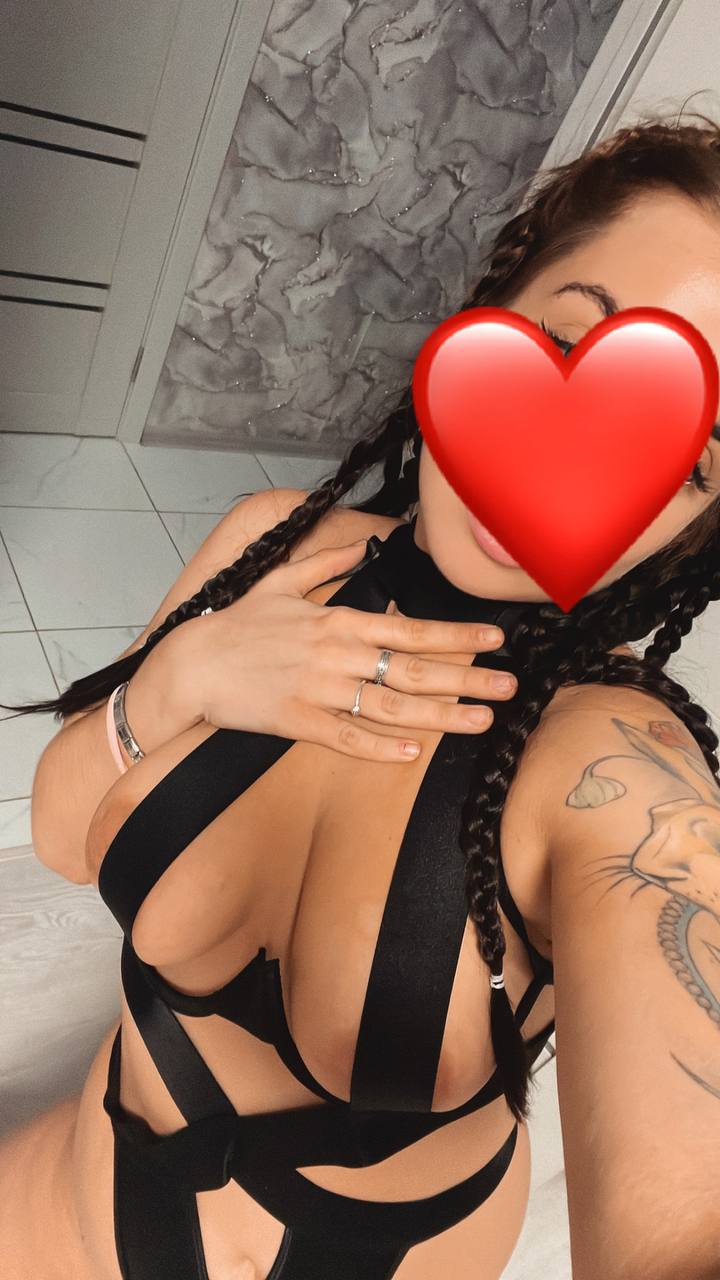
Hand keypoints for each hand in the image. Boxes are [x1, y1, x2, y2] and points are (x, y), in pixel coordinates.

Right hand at [180, 539, 517, 762]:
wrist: (192, 663)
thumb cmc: (238, 624)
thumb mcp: (282, 581)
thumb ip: (328, 562)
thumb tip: (362, 542)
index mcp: (338, 621)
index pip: (412, 628)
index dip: (458, 635)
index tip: (495, 640)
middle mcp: (337, 655)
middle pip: (414, 669)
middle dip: (468, 678)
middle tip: (509, 686)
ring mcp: (319, 690)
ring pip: (391, 707)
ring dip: (440, 716)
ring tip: (481, 720)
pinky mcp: (297, 721)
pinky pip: (346, 737)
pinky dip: (380, 748)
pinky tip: (412, 754)